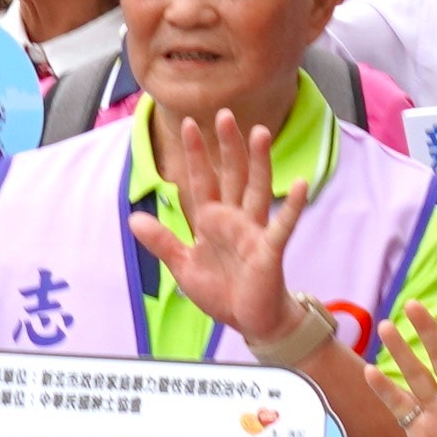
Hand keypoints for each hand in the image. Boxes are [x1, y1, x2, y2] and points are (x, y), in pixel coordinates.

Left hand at [130, 102, 317, 356]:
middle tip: (224, 114)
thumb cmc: (223, 292)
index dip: (195, 154)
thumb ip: (162, 242)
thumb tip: (134, 218)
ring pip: (256, 189)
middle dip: (227, 146)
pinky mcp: (270, 250)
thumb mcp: (183, 267)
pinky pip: (282, 225)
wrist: (251, 321)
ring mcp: (254, 232)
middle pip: (231, 175)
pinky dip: (292, 206)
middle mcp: (234, 219)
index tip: (189, 124)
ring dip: (259, 162)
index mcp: (212, 221)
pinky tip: (301, 183)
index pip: (202, 180)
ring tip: (260, 133)